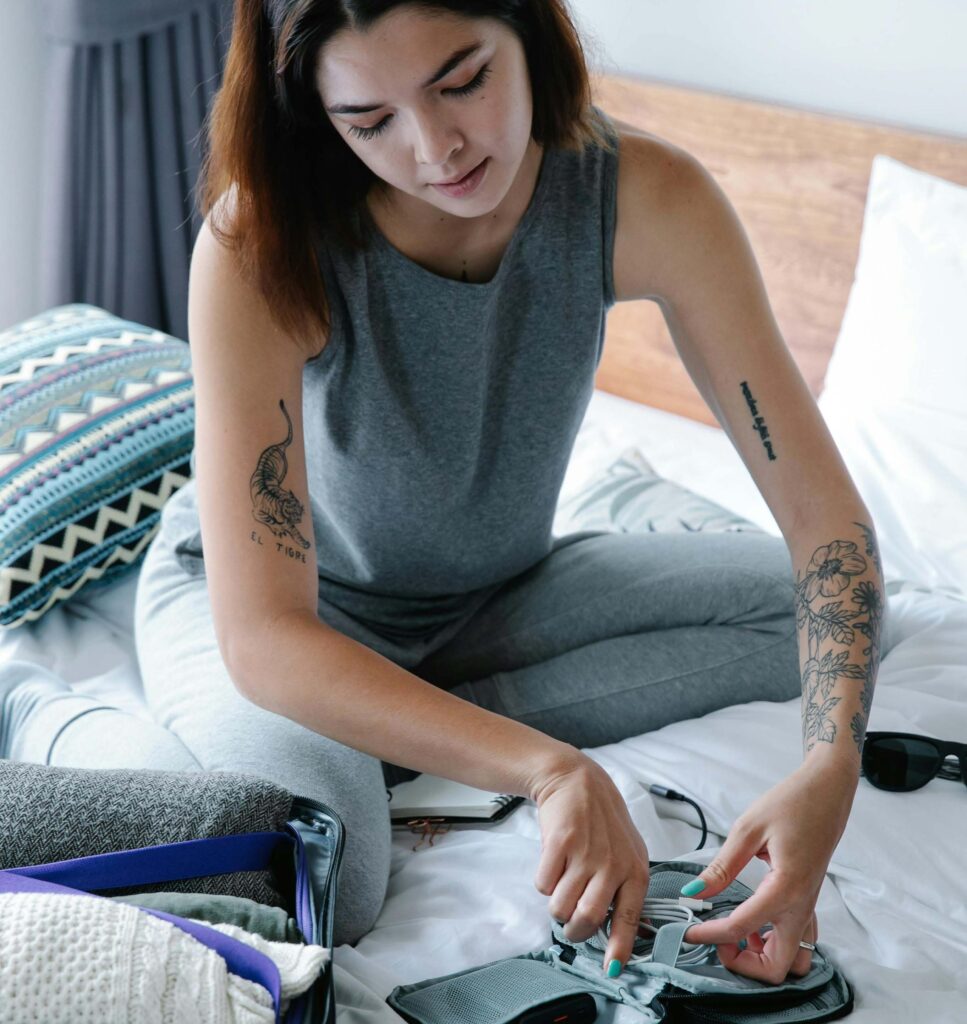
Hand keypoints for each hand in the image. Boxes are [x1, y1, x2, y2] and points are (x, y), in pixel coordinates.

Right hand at [532, 753, 649, 976]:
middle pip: (587, 920)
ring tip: (562, 882)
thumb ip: (623, 889)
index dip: (619, 948)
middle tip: (570, 922)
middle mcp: (612, 865)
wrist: (576, 781)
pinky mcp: (559, 843)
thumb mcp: (625, 853)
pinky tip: (553, 862)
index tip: (613, 970)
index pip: (628, 919)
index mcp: (634, 871)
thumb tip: (614, 932)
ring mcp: (585, 853)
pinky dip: (543, 880)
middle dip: (574, 929)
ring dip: (556, 903)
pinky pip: (542, 884)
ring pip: (561, 906)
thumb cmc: (602, 822)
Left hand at [680, 755, 857, 982]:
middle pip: (778, 967)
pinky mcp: (810, 899)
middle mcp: (802, 905)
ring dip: (763, 956)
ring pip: (794, 959)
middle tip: (718, 938)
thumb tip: (693, 893)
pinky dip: (775, 941)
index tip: (688, 931)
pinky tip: (754, 920)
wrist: (827, 790)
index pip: (742, 927)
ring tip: (736, 930)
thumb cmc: (791, 803)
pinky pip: (799, 938)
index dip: (710, 934)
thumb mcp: (747, 830)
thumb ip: (721, 868)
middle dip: (744, 964)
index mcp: (786, 888)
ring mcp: (810, 905)